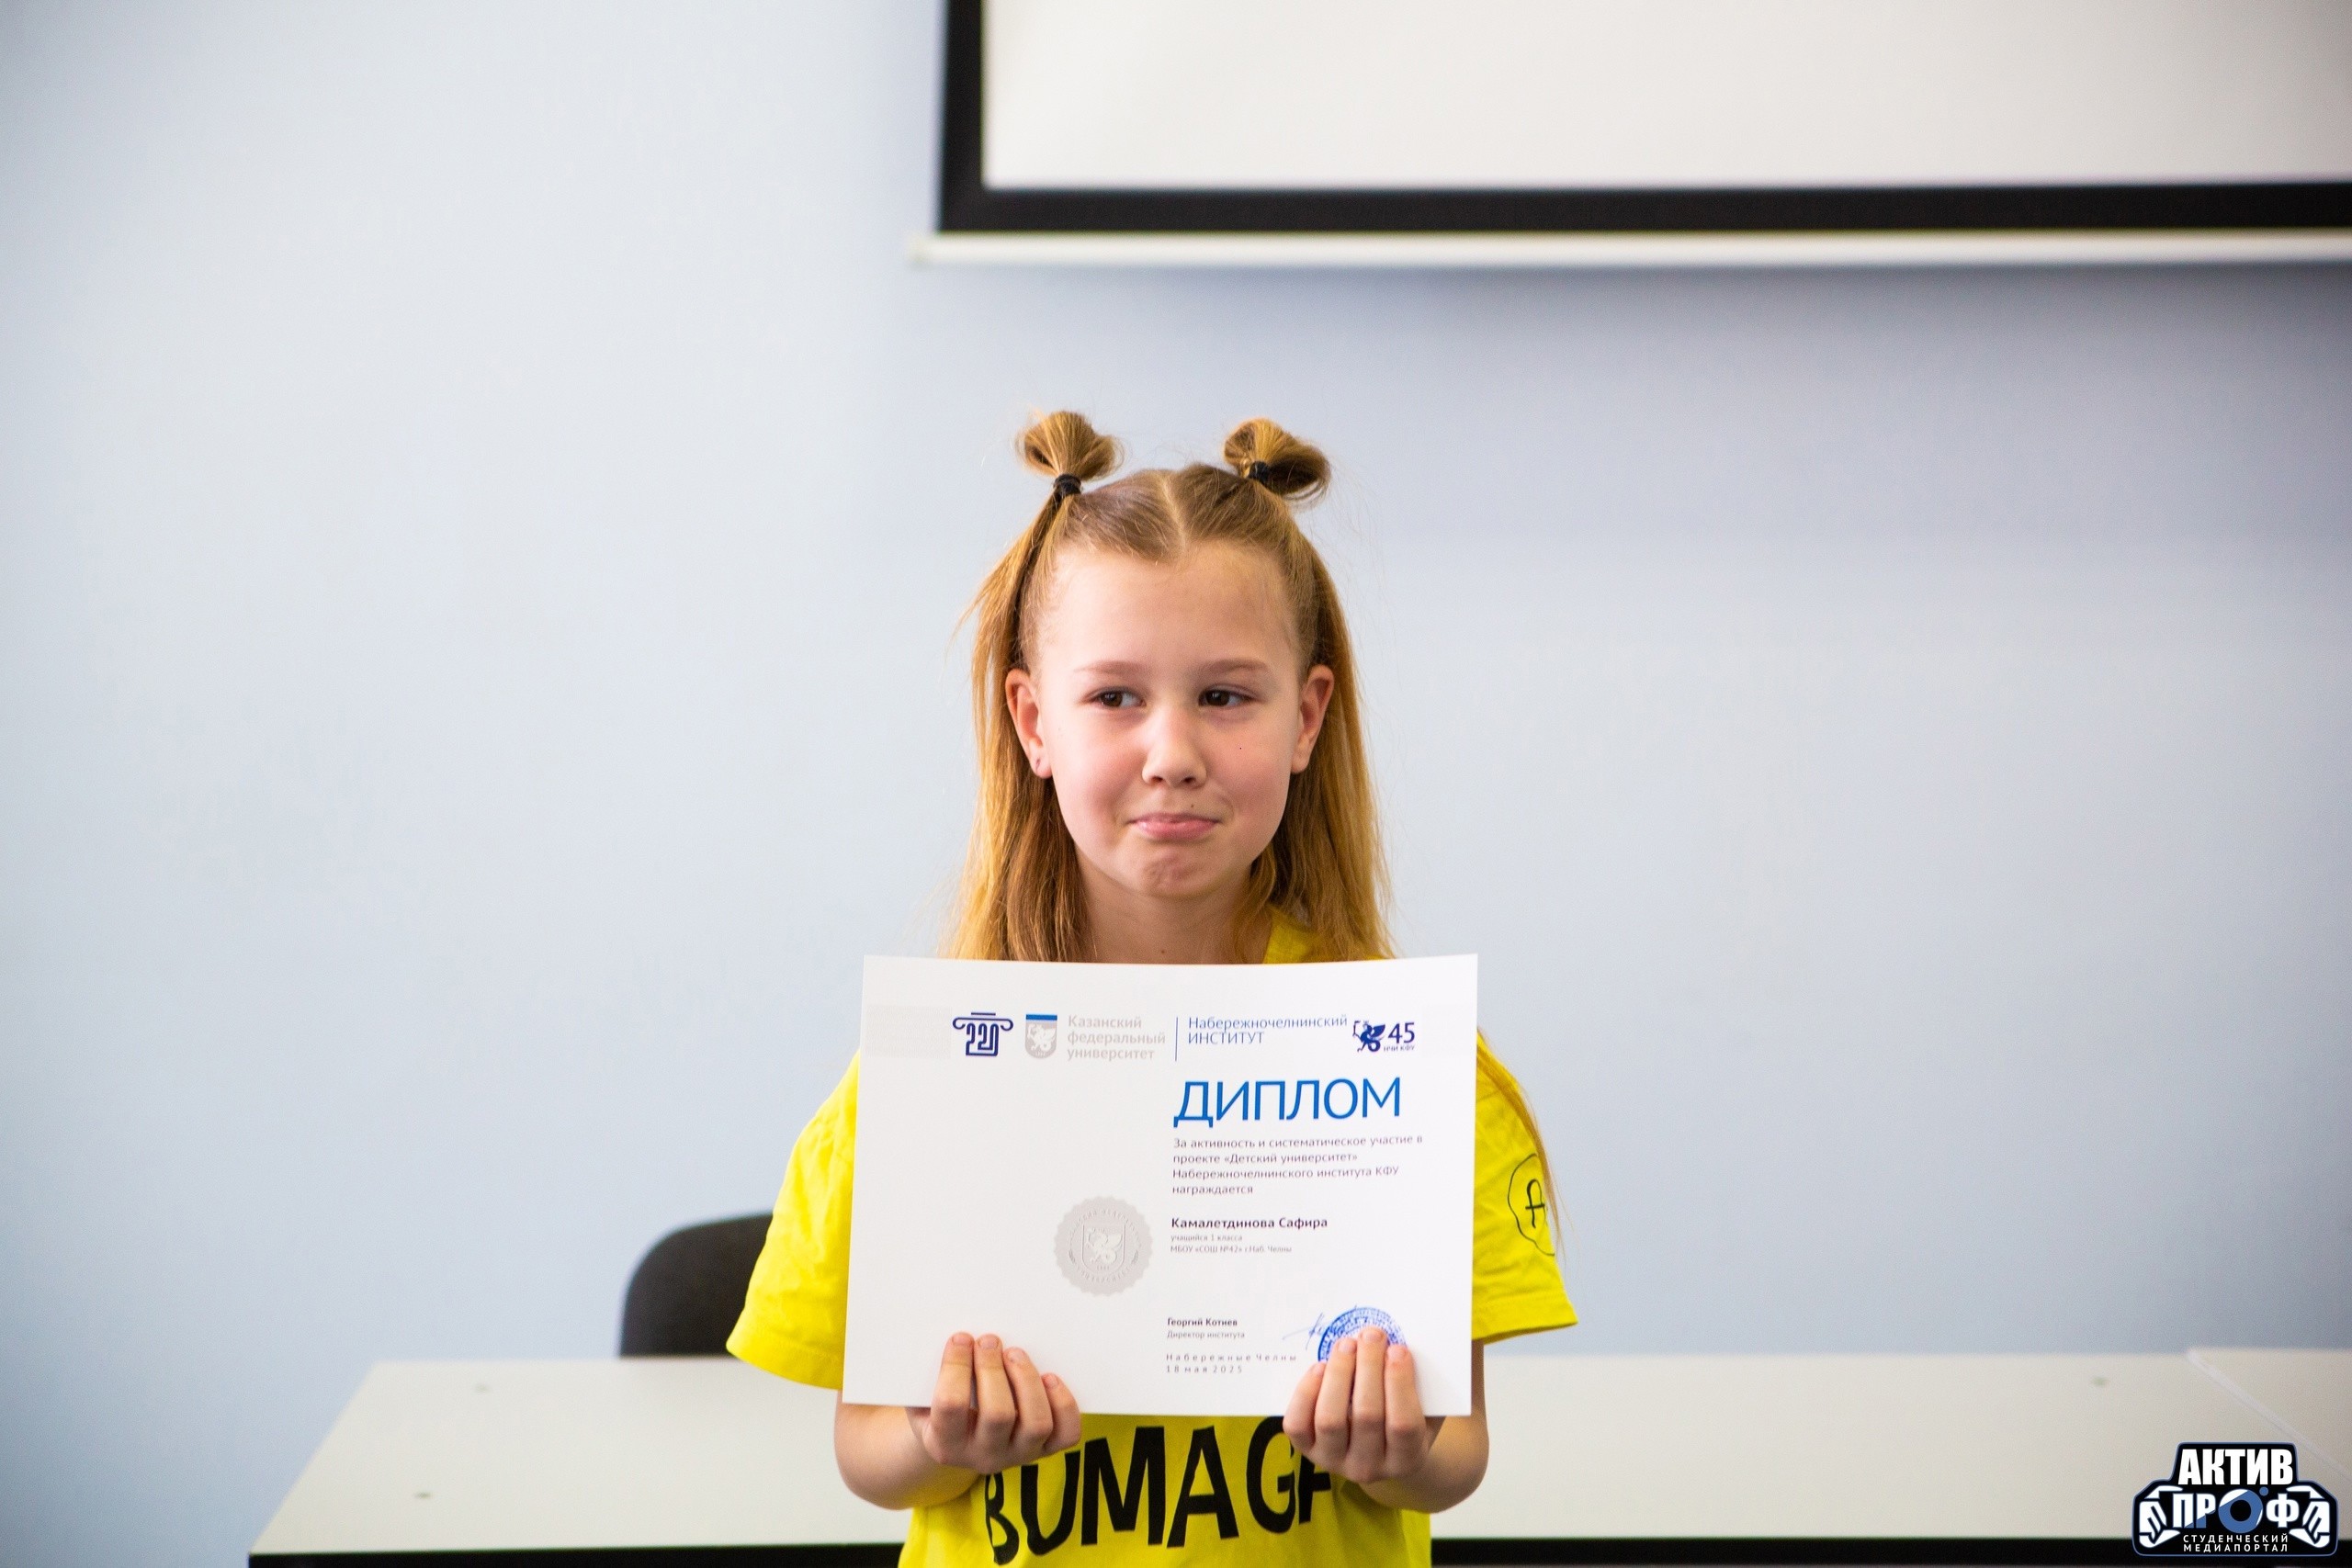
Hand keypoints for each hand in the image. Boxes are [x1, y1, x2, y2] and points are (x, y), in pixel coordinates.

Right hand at [909, 1333, 1081, 1473]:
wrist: (960, 1444)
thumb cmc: (940, 1409)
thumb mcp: (922, 1397)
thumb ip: (930, 1374)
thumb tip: (953, 1336)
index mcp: (945, 1445)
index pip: (950, 1405)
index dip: (956, 1366)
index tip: (962, 1338)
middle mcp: (984, 1456)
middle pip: (997, 1415)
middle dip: (993, 1368)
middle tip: (990, 1341)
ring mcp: (1018, 1454)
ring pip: (1036, 1423)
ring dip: (1027, 1380)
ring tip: (1015, 1353)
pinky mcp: (1045, 1449)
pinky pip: (1065, 1432)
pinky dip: (1063, 1403)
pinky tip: (1049, 1378)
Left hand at [1283, 1327, 1440, 1486]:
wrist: (1373, 1451)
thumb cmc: (1402, 1416)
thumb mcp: (1423, 1408)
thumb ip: (1419, 1383)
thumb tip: (1401, 1342)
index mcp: (1406, 1459)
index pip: (1404, 1424)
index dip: (1400, 1383)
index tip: (1398, 1349)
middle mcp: (1369, 1467)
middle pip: (1367, 1416)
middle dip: (1369, 1367)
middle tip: (1371, 1334)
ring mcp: (1334, 1461)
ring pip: (1330, 1419)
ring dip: (1339, 1374)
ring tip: (1346, 1344)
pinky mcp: (1307, 1450)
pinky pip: (1299, 1424)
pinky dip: (1306, 1392)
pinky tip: (1320, 1367)